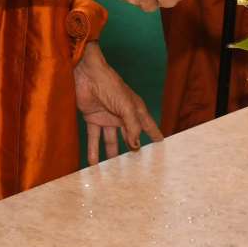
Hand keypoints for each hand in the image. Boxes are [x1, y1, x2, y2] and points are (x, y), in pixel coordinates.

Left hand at [73, 43, 163, 164]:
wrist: (86, 75)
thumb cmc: (110, 85)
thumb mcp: (126, 107)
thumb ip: (132, 127)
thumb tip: (136, 146)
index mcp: (135, 110)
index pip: (148, 126)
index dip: (154, 136)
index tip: (161, 148)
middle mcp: (123, 115)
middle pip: (129, 136)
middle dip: (132, 150)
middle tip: (135, 167)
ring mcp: (107, 118)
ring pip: (111, 140)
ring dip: (111, 154)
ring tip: (112, 171)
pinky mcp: (93, 119)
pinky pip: (94, 138)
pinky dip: (93, 150)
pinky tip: (93, 163)